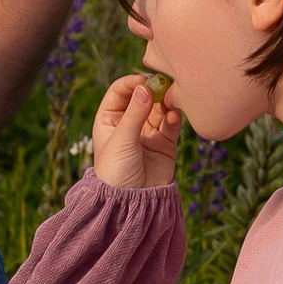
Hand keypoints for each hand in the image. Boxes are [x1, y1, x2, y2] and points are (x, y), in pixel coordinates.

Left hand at [91, 72, 183, 188]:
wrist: (132, 204)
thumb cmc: (116, 172)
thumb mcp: (121, 140)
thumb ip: (134, 113)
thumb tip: (145, 87)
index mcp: (109, 120)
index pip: (119, 92)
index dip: (131, 83)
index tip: (144, 80)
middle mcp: (128, 123)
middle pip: (141, 97)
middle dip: (152, 90)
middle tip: (164, 84)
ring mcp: (147, 133)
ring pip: (159, 108)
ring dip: (165, 102)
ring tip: (171, 100)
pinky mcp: (165, 143)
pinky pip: (170, 124)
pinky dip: (173, 117)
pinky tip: (173, 117)